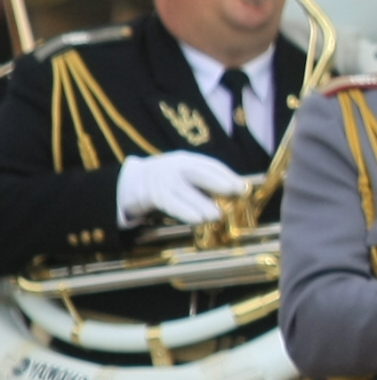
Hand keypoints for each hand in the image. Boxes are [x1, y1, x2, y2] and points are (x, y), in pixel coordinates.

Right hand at [116, 149, 252, 228]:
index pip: (209, 165)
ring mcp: (162, 179)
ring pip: (183, 190)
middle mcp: (175, 166)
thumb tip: (239, 194)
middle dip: (216, 181)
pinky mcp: (150, 193)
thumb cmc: (170, 182)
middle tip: (235, 191)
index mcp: (187, 160)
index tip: (243, 187)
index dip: (226, 175)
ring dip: (201, 203)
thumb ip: (208, 185)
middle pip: (196, 172)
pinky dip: (184, 211)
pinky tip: (198, 219)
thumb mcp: (187, 177)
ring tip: (217, 215)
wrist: (131, 181)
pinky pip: (169, 203)